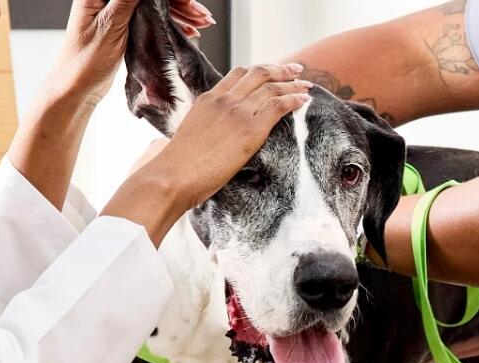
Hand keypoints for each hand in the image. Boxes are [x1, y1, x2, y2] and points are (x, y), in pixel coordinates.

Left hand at [48, 0, 214, 100]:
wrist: (74, 89)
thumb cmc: (84, 61)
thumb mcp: (111, 25)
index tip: (189, 0)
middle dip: (179, 3)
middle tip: (202, 15)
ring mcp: (116, 11)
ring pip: (154, 4)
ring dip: (179, 13)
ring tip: (203, 23)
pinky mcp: (122, 25)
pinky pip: (151, 16)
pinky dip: (170, 22)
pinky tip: (188, 30)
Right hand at [103, 63, 311, 242]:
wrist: (172, 176)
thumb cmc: (175, 168)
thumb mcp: (189, 138)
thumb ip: (203, 131)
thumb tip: (207, 142)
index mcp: (207, 100)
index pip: (237, 75)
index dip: (258, 72)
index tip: (271, 73)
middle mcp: (223, 100)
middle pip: (258, 73)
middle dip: (280, 70)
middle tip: (295, 70)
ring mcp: (237, 112)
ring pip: (272, 86)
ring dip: (293, 83)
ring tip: (306, 85)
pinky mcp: (250, 129)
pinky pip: (278, 105)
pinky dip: (294, 99)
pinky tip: (304, 100)